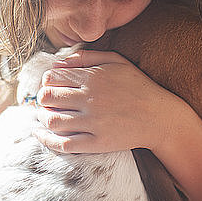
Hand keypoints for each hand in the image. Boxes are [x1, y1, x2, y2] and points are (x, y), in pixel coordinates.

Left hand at [32, 49, 186, 153]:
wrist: (160, 117)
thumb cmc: (138, 86)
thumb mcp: (117, 61)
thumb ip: (87, 57)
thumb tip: (58, 62)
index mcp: (93, 77)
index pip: (53, 78)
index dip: (46, 81)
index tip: (50, 86)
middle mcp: (91, 99)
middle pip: (48, 97)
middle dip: (42, 98)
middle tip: (47, 101)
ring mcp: (94, 123)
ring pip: (53, 120)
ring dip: (43, 117)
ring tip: (46, 115)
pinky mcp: (97, 143)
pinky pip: (64, 143)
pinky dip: (47, 140)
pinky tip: (41, 135)